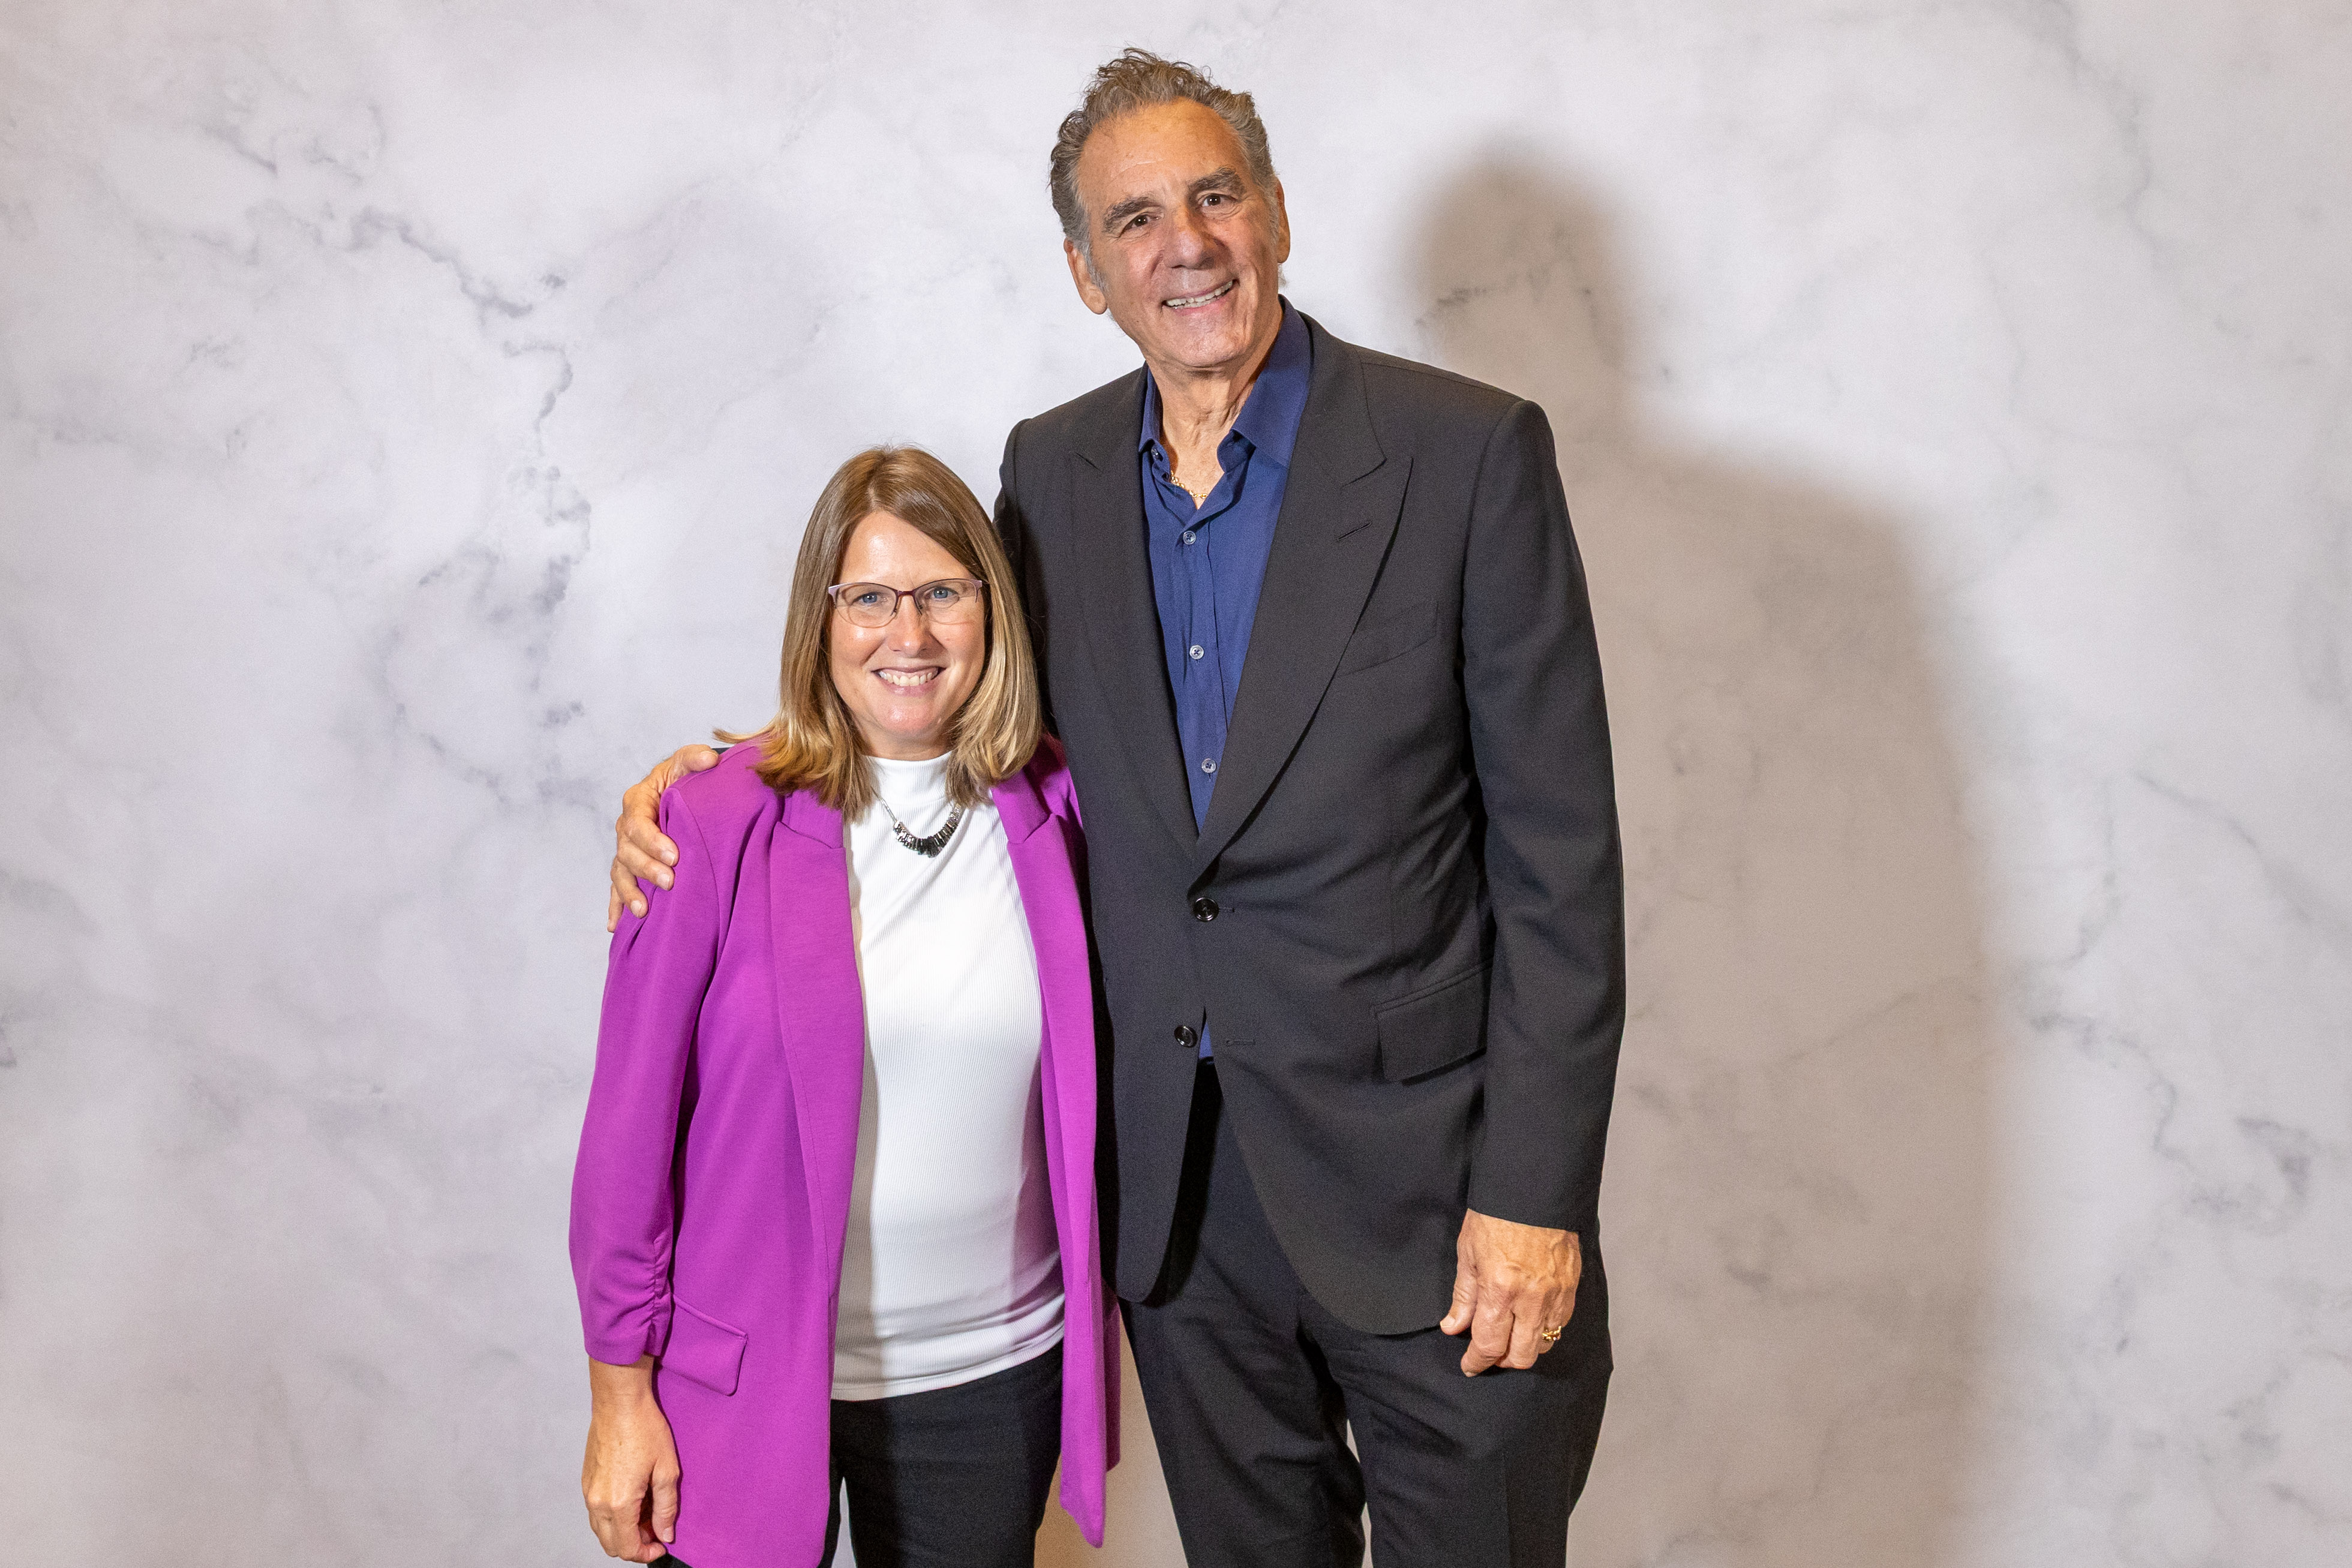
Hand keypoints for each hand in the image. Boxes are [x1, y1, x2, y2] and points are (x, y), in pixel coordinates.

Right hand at [582, 1355, 680, 1561]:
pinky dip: (613, 1517)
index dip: (647, 1553)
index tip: (662, 1545)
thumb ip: (666, 1508)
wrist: (619, 1401)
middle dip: (635, 1545)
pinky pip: (596, 1513)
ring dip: (622, 1532)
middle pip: (611, 1545)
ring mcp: (588, 1492)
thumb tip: (666, 1534)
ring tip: (646, 1515)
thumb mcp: (666, 1470)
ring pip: (601, 1531)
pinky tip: (633, 1501)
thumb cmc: (645, 1429)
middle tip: (656, 1531)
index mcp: (618, 1503)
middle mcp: (597, 1502)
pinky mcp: (585, 1481)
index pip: (628, 1548)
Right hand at [607, 745, 721, 929]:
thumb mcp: (688, 763)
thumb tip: (709, 759)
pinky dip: (616, 907)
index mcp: (638, 801)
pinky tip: (616, 926)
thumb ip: (695, 758)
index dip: (652, 840)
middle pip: (627, 851)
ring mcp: (626, 850)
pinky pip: (617, 888)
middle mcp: (626, 827)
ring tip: (643, 911)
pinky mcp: (630, 868)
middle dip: (646, 868)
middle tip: (669, 882)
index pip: (638, 822)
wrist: (681, 792)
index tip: (673, 855)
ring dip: (629, 893)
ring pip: (621, 873)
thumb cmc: (683, 778)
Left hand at [1438, 1209, 1581, 1374]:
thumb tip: (1453, 1326)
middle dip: (1501, 1361)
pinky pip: (1561, 1324)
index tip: (1470, 1365)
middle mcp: (1531, 1299)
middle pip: (1520, 1356)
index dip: (1476, 1362)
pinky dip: (1545, 1330)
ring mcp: (1555, 1294)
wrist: (1533, 1188)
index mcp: (1499, 1290)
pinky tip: (1531, 1320)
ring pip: (1544, 1344)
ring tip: (1509, 1337)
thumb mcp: (1468, 1252)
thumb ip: (1463, 1296)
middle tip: (1488, 1353)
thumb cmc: (1496, 1215)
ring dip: (1525, 1348)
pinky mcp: (1572, 1286)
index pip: (1488, 1345)